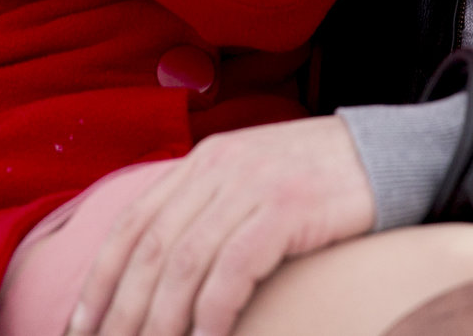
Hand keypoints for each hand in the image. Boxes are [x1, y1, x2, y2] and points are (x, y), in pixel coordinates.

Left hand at [70, 117, 374, 335]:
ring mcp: (251, 185)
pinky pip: (234, 267)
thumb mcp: (251, 180)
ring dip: (161, 319)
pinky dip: (213, 309)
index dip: (100, 278)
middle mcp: (218, 168)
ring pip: (185, 262)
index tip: (82, 324)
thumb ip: (208, 209)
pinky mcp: (287, 207)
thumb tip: (162, 268)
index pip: (133, 224)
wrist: (390, 154)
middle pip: (151, 249)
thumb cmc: (319, 180)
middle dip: (122, 309)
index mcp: (202, 162)